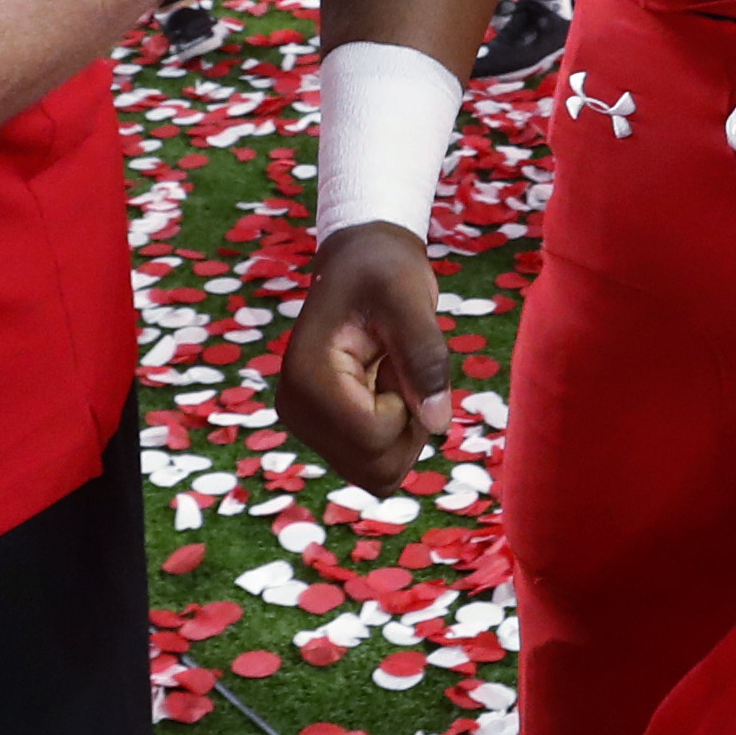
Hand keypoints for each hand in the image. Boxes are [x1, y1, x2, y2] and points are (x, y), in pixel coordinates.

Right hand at [278, 222, 452, 488]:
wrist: (358, 261)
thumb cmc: (383, 269)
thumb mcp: (409, 297)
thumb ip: (424, 358)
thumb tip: (439, 424)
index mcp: (307, 377)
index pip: (373, 438)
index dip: (406, 407)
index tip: (397, 357)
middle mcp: (296, 411)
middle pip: (376, 468)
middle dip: (406, 425)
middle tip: (398, 366)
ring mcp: (305, 425)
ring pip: (377, 473)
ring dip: (402, 431)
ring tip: (391, 374)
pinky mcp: (321, 431)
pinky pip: (373, 463)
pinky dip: (394, 434)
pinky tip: (385, 388)